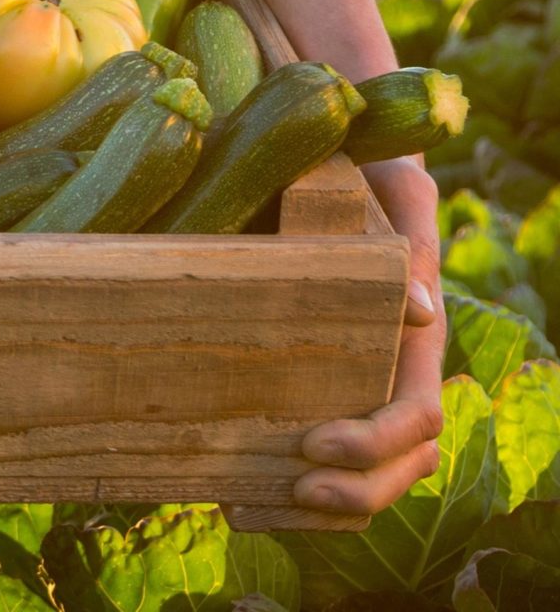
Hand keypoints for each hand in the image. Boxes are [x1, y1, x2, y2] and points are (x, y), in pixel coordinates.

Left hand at [293, 157, 443, 514]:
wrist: (332, 154)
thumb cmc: (359, 163)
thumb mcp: (383, 188)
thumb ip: (402, 241)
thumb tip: (422, 313)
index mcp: (411, 336)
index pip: (419, 415)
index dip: (377, 443)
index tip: (315, 443)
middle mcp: (391, 369)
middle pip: (402, 462)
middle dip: (357, 491)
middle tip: (294, 490)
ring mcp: (358, 381)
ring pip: (372, 472)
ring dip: (327, 504)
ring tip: (259, 506)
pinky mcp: (317, 381)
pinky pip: (327, 457)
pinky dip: (294, 490)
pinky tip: (238, 497)